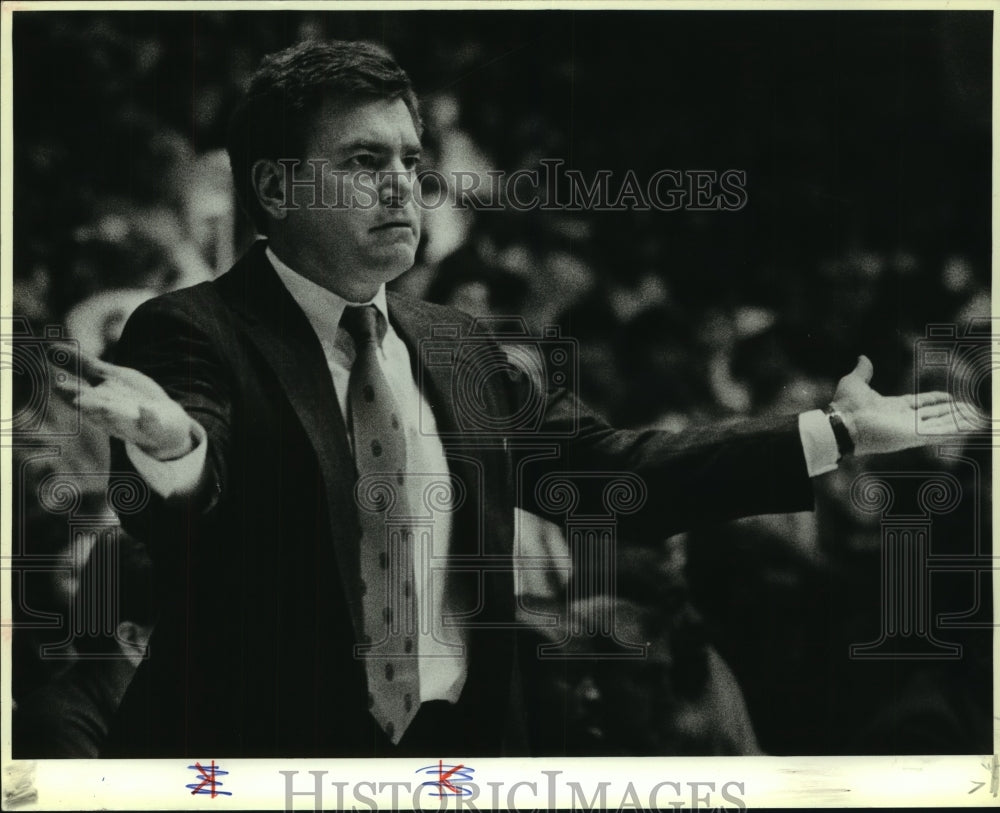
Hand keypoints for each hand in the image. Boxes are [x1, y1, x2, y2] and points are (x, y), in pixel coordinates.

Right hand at [55, 351, 197, 460]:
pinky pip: (150, 424)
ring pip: (118, 421)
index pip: (79, 397)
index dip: (69, 391)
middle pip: (95, 410)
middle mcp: (110, 415)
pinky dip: (147, 417)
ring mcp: (132, 423)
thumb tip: (50, 348)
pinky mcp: (153, 427)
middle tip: (75, 398)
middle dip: (86, 405)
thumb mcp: (108, 377)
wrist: (167, 425)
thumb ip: (82, 364)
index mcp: (97, 402)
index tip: (56, 382)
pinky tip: (145, 408)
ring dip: (110, 415)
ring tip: (104, 407)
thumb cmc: (132, 399)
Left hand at [830, 355, 982, 456]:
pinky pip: (941, 433)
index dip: (937, 401)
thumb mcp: (855, 382)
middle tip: (973, 410)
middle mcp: (905, 420)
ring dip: (961, 421)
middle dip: (955, 413)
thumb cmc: (846, 405)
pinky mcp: (914, 436)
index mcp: (894, 407)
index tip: (950, 398)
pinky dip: (958, 430)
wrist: (842, 421)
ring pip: (943, 424)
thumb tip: (863, 358)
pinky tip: (973, 427)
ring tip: (979, 418)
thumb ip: (863, 371)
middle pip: (936, 416)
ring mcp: (911, 429)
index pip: (922, 404)